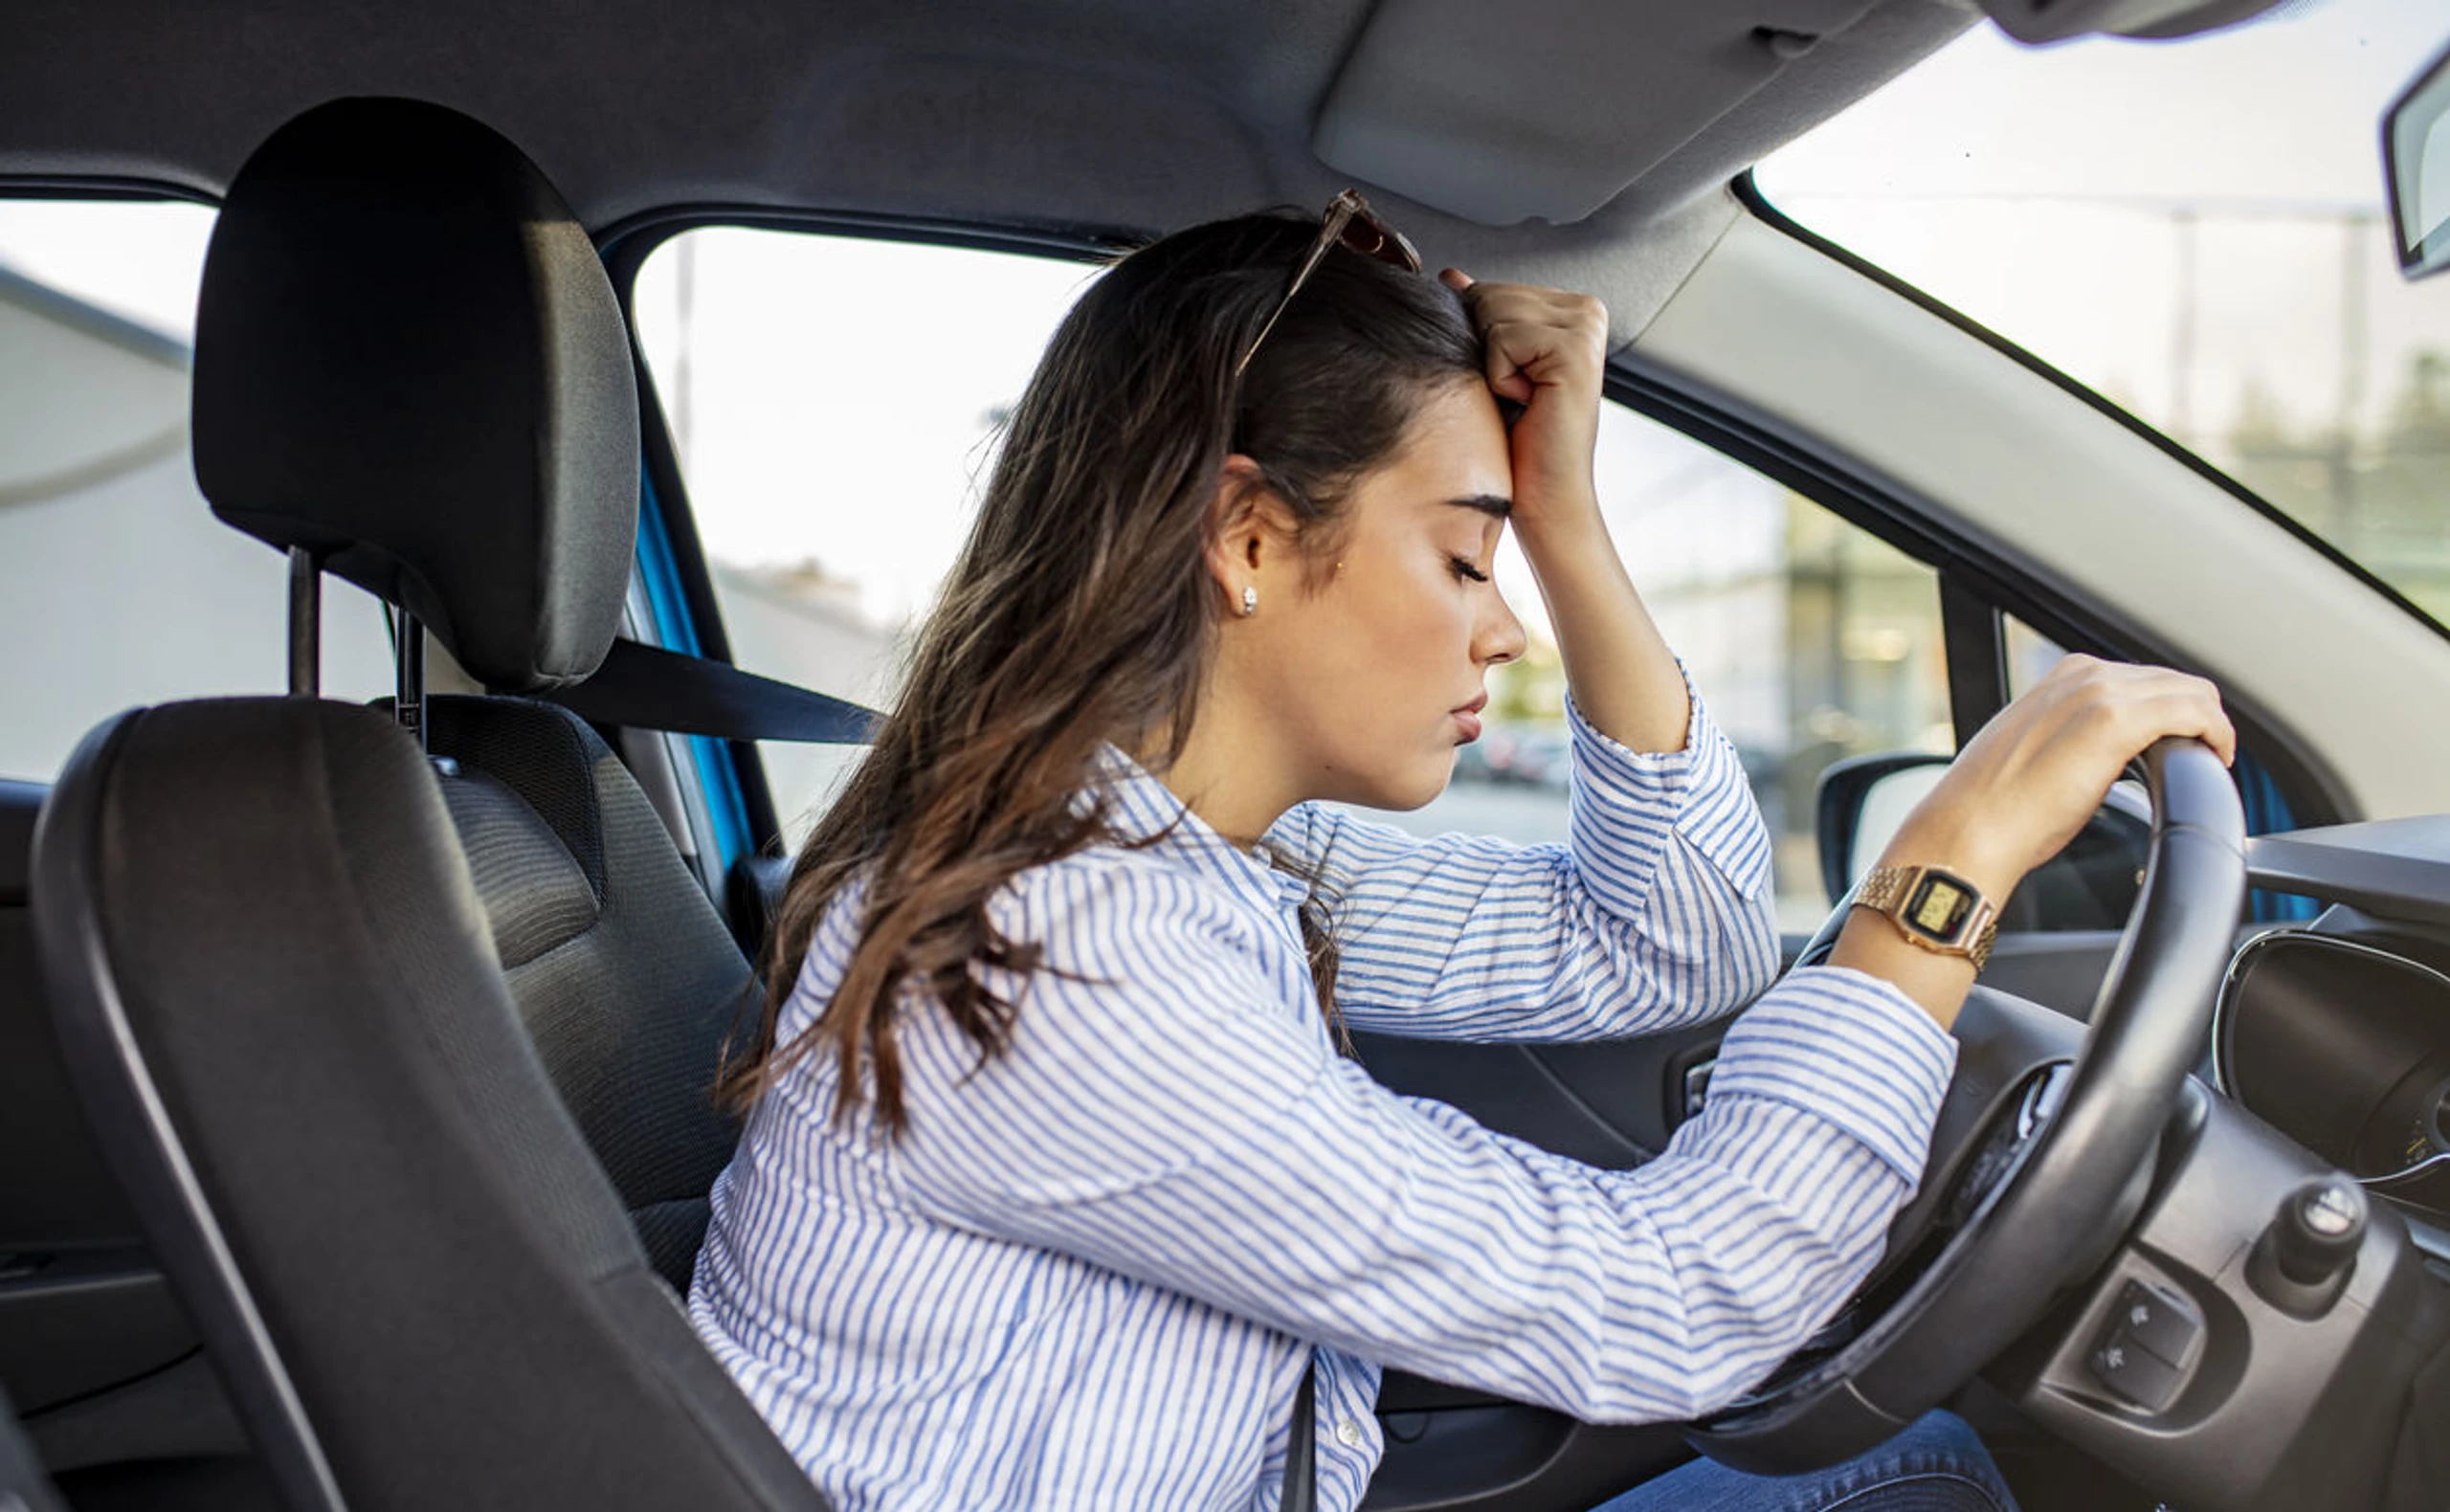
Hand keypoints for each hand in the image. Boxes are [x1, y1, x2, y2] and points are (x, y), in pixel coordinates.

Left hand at [1439, 269, 1608, 536]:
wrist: (1544, 495)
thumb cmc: (1520, 440)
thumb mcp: (1495, 366)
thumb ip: (1481, 316)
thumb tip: (1453, 277)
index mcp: (1572, 309)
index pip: (1491, 290)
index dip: (1483, 342)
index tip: (1514, 381)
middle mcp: (1586, 311)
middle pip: (1489, 296)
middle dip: (1486, 351)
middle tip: (1518, 394)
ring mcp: (1586, 327)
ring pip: (1492, 313)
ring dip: (1493, 366)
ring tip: (1523, 398)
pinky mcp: (1575, 348)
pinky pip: (1503, 338)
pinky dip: (1500, 377)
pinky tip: (1528, 402)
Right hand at [1885, 655, 2237, 897]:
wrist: (1969, 829)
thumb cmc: (1993, 807)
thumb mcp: (2037, 751)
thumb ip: (2073, 737)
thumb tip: (2099, 759)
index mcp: (2064, 676)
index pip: (2145, 678)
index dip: (2173, 711)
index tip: (2179, 744)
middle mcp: (2084, 675)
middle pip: (2175, 681)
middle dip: (2197, 717)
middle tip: (2201, 759)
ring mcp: (2100, 694)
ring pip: (2193, 692)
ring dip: (2209, 726)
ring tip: (2208, 762)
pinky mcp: (2117, 723)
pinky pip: (2196, 714)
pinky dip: (2216, 735)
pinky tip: (2215, 761)